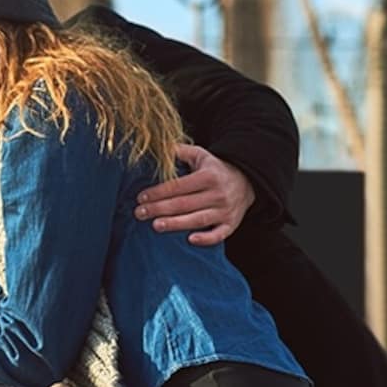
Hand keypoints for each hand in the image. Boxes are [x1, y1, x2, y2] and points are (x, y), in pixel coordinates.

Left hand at [135, 144, 255, 245]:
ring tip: (156, 225)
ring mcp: (225, 210)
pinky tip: (190, 240)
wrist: (247, 181)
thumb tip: (158, 147)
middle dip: (159, 209)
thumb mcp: (201, 155)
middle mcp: (218, 194)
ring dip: (176, 224)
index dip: (158, 192)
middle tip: (139, 213)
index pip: (178, 186)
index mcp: (208, 176)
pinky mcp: (231, 224)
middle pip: (184, 204)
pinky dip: (206, 238)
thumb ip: (180, 151)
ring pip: (198, 219)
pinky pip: (219, 234)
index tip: (141, 197)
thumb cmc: (215, 169)